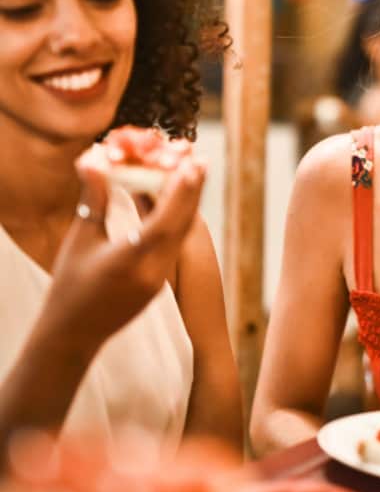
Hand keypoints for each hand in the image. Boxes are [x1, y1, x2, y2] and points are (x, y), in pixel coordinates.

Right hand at [44, 155, 204, 351]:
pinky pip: (173, 244)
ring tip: (194, 172)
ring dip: (187, 203)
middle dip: (191, 191)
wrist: (73, 334)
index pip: (162, 224)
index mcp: (128, 262)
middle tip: (199, 159)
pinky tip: (176, 199)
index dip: (178, 193)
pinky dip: (176, 219)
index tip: (191, 165)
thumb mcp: (80, 239)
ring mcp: (159, 280)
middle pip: (180, 226)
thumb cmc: (69, 285)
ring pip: (180, 234)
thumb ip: (93, 198)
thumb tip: (95, 157)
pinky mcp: (159, 282)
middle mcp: (151, 273)